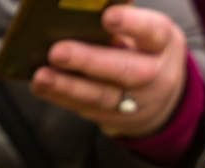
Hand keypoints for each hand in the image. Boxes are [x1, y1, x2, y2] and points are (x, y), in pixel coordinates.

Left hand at [30, 5, 188, 138]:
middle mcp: (154, 75)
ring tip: (41, 76)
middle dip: (89, 61)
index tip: (107, 16)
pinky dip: (62, 97)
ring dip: (68, 86)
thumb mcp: (147, 32)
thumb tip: (81, 12)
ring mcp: (136, 102)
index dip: (132, 24)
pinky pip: (87, 108)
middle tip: (57, 52)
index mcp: (163, 44)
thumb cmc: (145, 50)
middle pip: (124, 70)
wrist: (162, 99)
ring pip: (102, 96)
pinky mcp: (115, 118)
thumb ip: (123, 25)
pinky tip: (42, 86)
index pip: (152, 31)